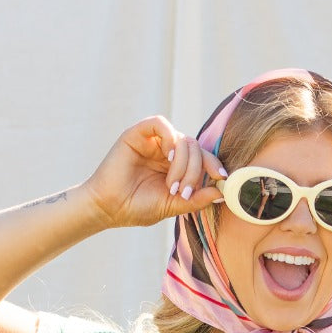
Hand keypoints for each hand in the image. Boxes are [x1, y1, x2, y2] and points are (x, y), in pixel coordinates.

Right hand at [81, 116, 225, 228]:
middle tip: (184, 192)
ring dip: (183, 164)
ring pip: (182, 139)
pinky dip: (170, 138)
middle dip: (195, 171)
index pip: (201, 158)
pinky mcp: (137, 134)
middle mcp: (166, 150)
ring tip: (171, 186)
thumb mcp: (174, 205)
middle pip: (195, 148)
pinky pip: (160, 123)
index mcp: (175, 166)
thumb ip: (197, 198)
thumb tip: (222, 192)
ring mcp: (153, 141)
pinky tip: (167, 157)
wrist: (109, 209)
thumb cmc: (138, 208)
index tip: (222, 178)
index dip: (214, 165)